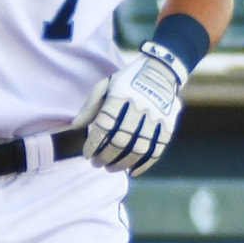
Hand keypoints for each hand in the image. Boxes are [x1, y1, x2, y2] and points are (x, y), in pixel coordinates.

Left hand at [75, 42, 189, 175]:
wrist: (161, 70)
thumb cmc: (126, 80)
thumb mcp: (105, 85)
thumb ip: (90, 106)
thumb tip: (75, 127)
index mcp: (120, 95)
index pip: (104, 125)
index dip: (93, 143)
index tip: (86, 154)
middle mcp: (139, 106)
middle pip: (120, 139)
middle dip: (105, 156)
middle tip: (96, 163)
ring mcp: (156, 116)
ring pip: (138, 148)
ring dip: (122, 163)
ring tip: (110, 168)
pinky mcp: (168, 125)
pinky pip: (156, 150)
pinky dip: (144, 165)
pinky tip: (132, 172)